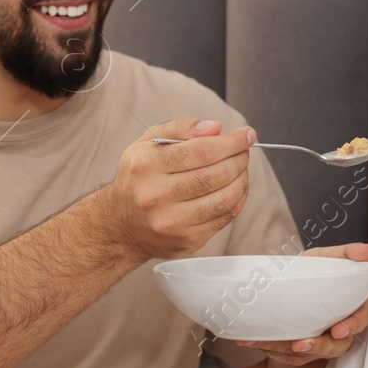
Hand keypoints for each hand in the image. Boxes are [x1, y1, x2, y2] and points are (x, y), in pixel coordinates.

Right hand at [105, 118, 254, 260]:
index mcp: (146, 165)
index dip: (231, 142)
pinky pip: (224, 217)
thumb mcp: (148, 142)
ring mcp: (172, 221)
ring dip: (242, 179)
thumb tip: (215, 128)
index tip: (245, 135)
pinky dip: (237, 199)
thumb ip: (180, 128)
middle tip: (244, 151)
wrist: (121, 224)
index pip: (202, 150)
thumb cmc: (139, 178)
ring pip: (225, 198)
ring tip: (241, 168)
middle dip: (239, 159)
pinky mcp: (187, 240)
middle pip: (216, 174)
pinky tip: (235, 188)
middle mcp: (156, 195)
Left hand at [238, 242, 367, 364]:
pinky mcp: (303, 348)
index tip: (338, 330)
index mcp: (354, 308)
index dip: (351, 326)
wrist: (299, 281)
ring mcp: (322, 341)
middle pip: (334, 346)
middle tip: (299, 345)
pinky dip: (271, 350)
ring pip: (309, 354)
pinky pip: (289, 357)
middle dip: (317, 347)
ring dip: (287, 352)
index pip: (359, 320)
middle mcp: (340, 329)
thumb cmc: (321, 270)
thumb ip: (352, 253)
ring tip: (268, 345)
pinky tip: (253, 340)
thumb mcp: (334, 257)